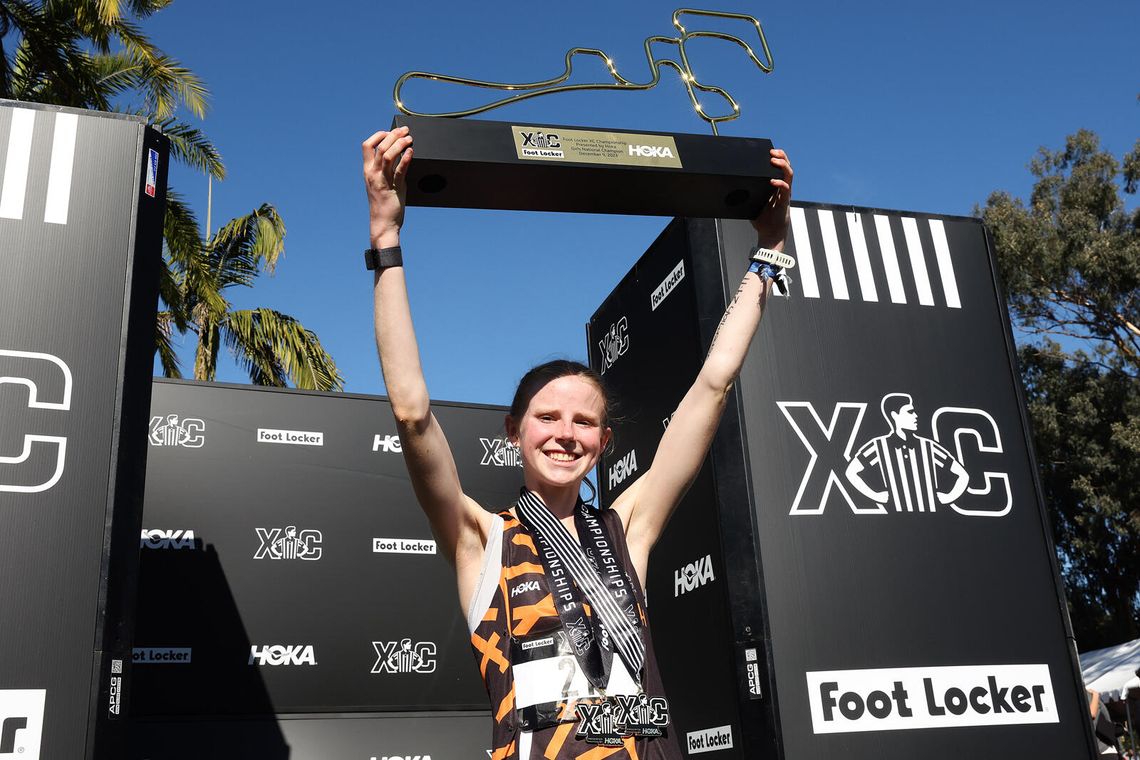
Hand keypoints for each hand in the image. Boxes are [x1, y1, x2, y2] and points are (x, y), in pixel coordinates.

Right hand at [362, 126, 412, 247]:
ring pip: (387, 155)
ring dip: (399, 143)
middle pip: (379, 146)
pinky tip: (411, 151)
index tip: (390, 131)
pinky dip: (406, 159)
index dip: (378, 135)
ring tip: (410, 138)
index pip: (367, 146)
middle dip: (393, 135)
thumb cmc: (385, 204)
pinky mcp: (394, 188)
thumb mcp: (384, 182)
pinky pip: (399, 170)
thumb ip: (390, 169)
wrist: (384, 223)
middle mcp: (372, 173)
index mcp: (368, 171)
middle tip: (405, 130)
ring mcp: (382, 180)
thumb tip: (401, 155)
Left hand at [751, 148, 791, 249]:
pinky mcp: (784, 202)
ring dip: (783, 165)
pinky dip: (779, 183)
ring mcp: (785, 194)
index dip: (777, 157)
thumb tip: (727, 187)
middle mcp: (782, 188)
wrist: (769, 234)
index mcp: (776, 186)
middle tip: (773, 151)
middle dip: (782, 156)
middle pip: (787, 167)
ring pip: (789, 174)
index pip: (780, 167)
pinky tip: (772, 180)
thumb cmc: (762, 219)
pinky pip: (785, 189)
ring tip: (774, 160)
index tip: (769, 151)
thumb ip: (744, 194)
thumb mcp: (751, 202)